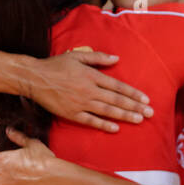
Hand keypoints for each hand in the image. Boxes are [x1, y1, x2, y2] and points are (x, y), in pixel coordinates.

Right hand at [25, 49, 152, 130]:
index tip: (146, 99)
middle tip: (150, 113)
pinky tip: (116, 128)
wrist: (33, 78)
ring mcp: (80, 103)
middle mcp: (88, 90)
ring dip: (125, 116)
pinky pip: (90, 121)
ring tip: (139, 119)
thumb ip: (98, 57)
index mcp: (91, 75)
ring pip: (107, 111)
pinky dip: (104, 125)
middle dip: (135, 106)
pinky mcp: (71, 113)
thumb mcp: (78, 56)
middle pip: (116, 100)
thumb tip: (117, 59)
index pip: (118, 86)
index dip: (133, 93)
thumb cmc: (56, 65)